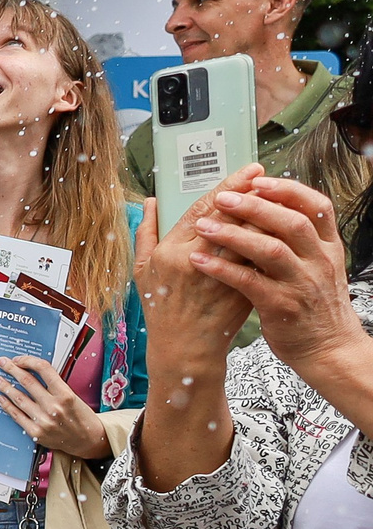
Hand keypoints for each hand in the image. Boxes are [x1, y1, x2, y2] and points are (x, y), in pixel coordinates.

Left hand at [0, 356, 108, 461]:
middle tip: (2, 363)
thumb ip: (54, 385)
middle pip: (27, 381)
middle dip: (11, 369)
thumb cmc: (81, 417)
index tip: (19, 359)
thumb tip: (31, 371)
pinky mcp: (36, 432)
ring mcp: (44, 420)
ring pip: (19, 398)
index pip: (43, 369)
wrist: (88, 441)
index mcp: (66, 394)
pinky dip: (7, 405)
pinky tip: (1, 398)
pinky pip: (16, 415)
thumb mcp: (73, 396)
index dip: (28, 360)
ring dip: (5, 386)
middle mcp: (54, 407)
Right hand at [134, 182, 259, 398]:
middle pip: (231, 217)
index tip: (247, 172)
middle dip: (252, 193)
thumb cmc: (161, 308)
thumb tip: (150, 201)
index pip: (203, 209)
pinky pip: (261, 259)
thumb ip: (145, 232)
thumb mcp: (142, 269)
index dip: (228, 187)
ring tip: (278, 198)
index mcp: (170, 253)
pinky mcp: (242, 290)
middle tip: (266, 176)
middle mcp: (196, 261)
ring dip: (267, 215)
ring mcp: (222, 277)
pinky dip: (272, 242)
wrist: (185, 349)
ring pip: (251, 236)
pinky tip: (280, 229)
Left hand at [191, 172, 371, 386]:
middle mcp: (319, 261)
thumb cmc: (314, 303)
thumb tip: (270, 206)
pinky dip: (223, 269)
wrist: (328, 348)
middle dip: (255, 206)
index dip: (288, 190)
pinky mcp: (282, 306)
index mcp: (328, 247)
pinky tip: (199, 261)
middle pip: (291, 223)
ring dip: (233, 235)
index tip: (258, 179)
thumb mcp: (318, 265)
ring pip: (270, 250)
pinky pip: (249, 283)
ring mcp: (302, 284)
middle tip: (222, 197)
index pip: (317, 207)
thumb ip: (299, 239)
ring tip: (204, 225)